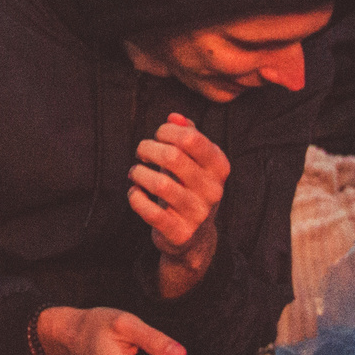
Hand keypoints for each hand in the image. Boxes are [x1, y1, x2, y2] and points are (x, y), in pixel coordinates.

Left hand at [128, 113, 227, 298]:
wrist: (194, 237)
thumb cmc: (189, 188)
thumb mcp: (195, 161)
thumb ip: (188, 135)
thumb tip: (174, 117)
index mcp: (219, 167)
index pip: (191, 138)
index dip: (166, 132)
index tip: (157, 137)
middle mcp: (213, 190)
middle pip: (172, 157)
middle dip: (148, 149)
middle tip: (141, 153)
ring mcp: (198, 214)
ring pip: (160, 184)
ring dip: (138, 173)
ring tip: (135, 173)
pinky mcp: (180, 233)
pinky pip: (150, 211)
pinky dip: (136, 198)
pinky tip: (135, 193)